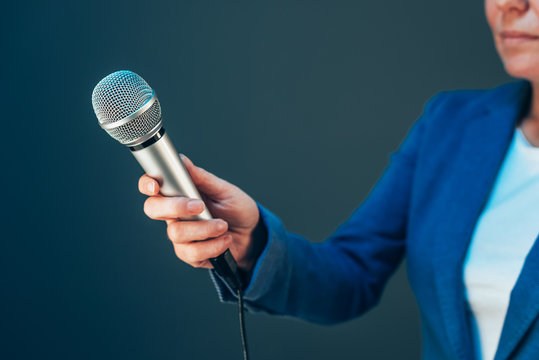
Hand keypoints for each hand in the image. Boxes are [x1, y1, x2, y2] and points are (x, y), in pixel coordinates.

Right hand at [139, 154, 264, 271]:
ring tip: (223, 226)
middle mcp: (175, 214)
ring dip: (204, 229)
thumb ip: (202, 178)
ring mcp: (181, 235)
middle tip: (199, 206)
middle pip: (153, 209)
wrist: (252, 235)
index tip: (155, 186)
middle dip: (175, 207)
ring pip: (175, 233)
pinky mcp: (190, 254)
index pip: (152, 186)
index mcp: (180, 194)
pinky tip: (225, 241)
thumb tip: (183, 160)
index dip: (147, 184)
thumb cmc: (237, 210)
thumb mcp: (224, 190)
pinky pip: (191, 253)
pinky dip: (212, 246)